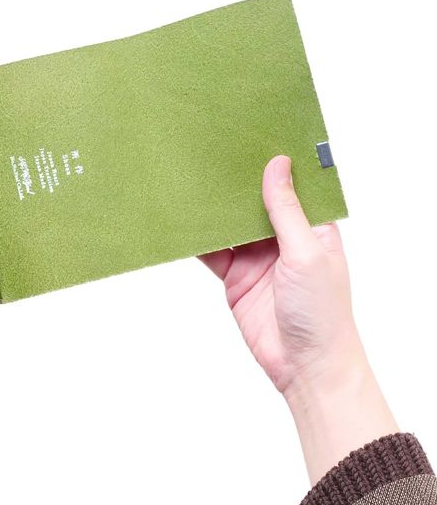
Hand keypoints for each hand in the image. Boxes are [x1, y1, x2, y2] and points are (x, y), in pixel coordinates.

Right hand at [199, 155, 397, 483]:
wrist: (304, 367)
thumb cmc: (322, 312)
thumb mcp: (307, 252)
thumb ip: (286, 211)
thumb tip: (278, 165)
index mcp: (311, 227)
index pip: (291, 186)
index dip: (273, 164)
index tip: (252, 137)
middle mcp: (283, 238)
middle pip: (254, 202)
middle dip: (235, 183)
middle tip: (211, 154)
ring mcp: (257, 257)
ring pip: (229, 224)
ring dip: (214, 209)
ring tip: (191, 181)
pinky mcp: (235, 277)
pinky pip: (212, 252)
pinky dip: (197, 240)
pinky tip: (181, 223)